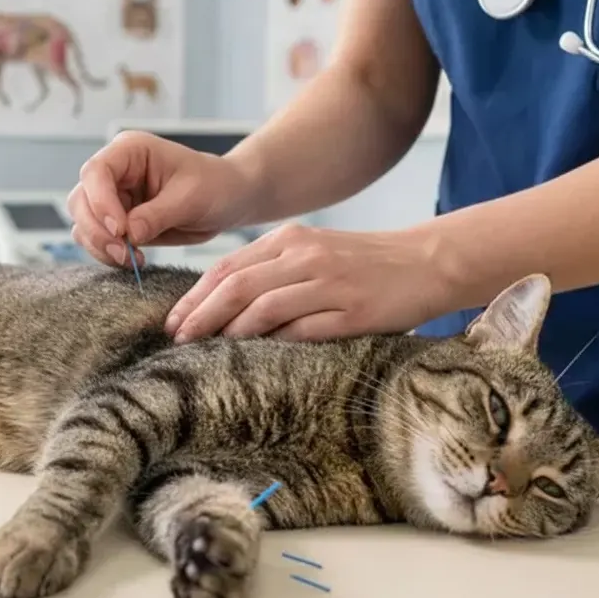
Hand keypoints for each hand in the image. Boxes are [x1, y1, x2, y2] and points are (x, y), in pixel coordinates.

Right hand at [68, 131, 258, 265]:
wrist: (226, 199)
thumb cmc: (214, 185)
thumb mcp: (191, 198)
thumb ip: (156, 215)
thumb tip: (127, 235)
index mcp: (130, 151)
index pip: (96, 172)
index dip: (101, 202)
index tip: (120, 230)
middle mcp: (115, 172)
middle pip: (81, 200)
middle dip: (98, 231)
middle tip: (124, 254)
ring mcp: (112, 197)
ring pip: (83, 223)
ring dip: (100, 247)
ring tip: (131, 260)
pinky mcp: (117, 222)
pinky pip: (96, 240)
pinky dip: (107, 254)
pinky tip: (133, 260)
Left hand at [164, 223, 457, 342]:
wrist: (426, 262)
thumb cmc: (362, 264)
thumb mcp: (312, 252)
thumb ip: (272, 270)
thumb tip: (221, 304)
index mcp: (289, 239)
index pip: (227, 267)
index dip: (195, 296)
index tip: (172, 321)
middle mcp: (304, 256)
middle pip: (236, 286)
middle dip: (200, 315)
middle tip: (177, 339)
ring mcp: (328, 283)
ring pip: (262, 307)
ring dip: (227, 331)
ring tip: (204, 351)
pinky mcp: (351, 311)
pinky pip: (301, 329)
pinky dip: (271, 343)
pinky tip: (252, 357)